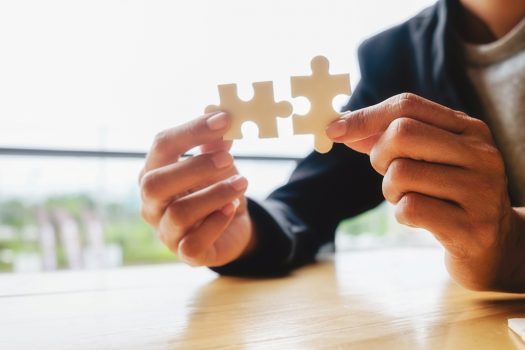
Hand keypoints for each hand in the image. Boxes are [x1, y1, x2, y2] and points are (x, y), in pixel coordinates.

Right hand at [139, 112, 254, 266]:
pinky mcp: (185, 253)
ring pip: (179, 213)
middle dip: (195, 167)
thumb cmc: (215, 187)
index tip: (225, 120)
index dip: (192, 131)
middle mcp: (151, 202)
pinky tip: (232, 209)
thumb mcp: (217, 162)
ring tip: (242, 183)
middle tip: (228, 158)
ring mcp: (165, 230)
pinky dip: (216, 223)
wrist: (230, 224)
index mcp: (154, 171)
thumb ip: (215, 144)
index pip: (161, 146)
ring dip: (214, 194)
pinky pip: (194, 242)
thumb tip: (219, 115)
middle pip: (156, 183)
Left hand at [326, 93, 524, 290]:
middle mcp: (480, 154)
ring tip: (410, 199)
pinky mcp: (471, 227)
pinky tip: (421, 219)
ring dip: (390, 191)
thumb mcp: (428, 159)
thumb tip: (340, 127)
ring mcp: (480, 190)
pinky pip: (409, 209)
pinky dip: (402, 215)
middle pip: (400, 133)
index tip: (334, 130)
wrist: (494, 245)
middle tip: (390, 174)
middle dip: (379, 157)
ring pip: (400, 173)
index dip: (364, 116)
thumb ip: (388, 139)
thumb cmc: (449, 195)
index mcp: (469, 129)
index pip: (407, 105)